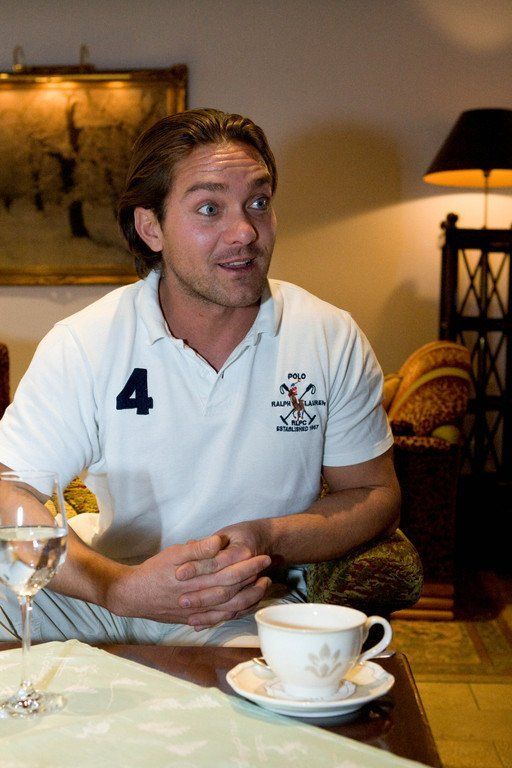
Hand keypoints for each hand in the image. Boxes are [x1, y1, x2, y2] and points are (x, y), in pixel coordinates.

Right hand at [107, 533, 270, 626]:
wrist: (132, 596)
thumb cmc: (153, 571)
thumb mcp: (173, 553)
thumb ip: (197, 548)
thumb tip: (219, 541)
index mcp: (195, 580)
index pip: (229, 573)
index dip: (248, 566)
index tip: (263, 557)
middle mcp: (198, 599)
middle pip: (233, 591)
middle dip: (254, 580)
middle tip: (269, 569)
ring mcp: (196, 612)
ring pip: (229, 608)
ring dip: (249, 598)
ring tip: (263, 586)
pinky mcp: (193, 619)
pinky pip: (219, 619)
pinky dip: (235, 613)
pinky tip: (245, 607)